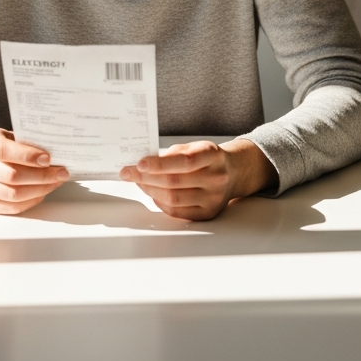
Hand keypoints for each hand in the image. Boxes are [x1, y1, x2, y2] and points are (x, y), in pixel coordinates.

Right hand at [0, 127, 68, 214]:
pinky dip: (32, 201)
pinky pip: (12, 207)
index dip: (28, 156)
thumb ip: (26, 143)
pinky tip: (42, 192)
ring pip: (14, 195)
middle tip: (61, 173)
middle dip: (42, 176)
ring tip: (55, 183)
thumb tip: (55, 155)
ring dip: (40, 190)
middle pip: (12, 176)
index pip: (4, 151)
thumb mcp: (8, 136)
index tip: (48, 158)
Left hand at [120, 139, 276, 220]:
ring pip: (173, 199)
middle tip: (127, 172)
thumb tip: (142, 165)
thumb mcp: (192, 147)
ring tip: (137, 181)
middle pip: (174, 182)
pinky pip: (177, 212)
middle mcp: (216, 178)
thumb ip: (170, 155)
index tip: (139, 163)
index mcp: (212, 156)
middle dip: (145, 177)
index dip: (159, 164)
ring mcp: (214, 199)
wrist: (233, 173)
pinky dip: (159, 202)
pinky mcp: (208, 213)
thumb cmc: (206, 158)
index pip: (184, 161)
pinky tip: (151, 192)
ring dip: (149, 190)